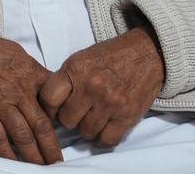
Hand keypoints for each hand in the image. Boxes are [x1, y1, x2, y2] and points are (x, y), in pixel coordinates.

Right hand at [0, 20, 61, 163]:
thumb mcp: (17, 53)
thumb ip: (33, 70)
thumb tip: (46, 83)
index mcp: (31, 75)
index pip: (54, 102)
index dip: (62, 119)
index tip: (66, 132)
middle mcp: (19, 92)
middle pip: (42, 125)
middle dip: (51, 147)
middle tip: (58, 162)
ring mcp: (0, 103)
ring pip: (23, 135)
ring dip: (33, 155)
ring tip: (41, 166)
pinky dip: (7, 152)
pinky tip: (14, 163)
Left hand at [39, 26, 164, 146]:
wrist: (146, 53)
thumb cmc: (110, 57)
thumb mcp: (80, 59)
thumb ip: (65, 80)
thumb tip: (48, 105)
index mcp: (76, 69)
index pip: (49, 98)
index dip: (48, 108)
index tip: (54, 109)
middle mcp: (93, 86)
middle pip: (66, 120)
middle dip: (69, 119)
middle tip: (77, 112)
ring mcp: (111, 102)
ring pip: (86, 132)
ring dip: (87, 128)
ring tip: (92, 117)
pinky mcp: (128, 115)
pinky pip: (107, 140)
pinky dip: (103, 138)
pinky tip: (104, 127)